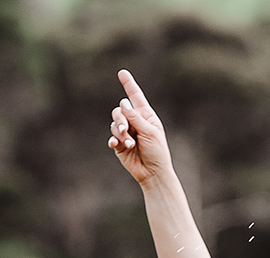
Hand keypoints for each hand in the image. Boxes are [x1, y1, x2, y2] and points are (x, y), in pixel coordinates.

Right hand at [108, 69, 170, 184]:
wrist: (153, 172)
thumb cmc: (157, 152)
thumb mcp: (150, 132)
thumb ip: (136, 118)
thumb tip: (123, 103)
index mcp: (146, 116)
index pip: (135, 97)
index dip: (129, 84)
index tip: (122, 72)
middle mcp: (135, 121)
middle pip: (120, 110)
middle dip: (121, 119)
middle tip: (126, 130)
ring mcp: (126, 132)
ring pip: (114, 123)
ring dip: (120, 132)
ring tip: (129, 143)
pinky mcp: (120, 144)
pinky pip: (112, 136)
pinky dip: (114, 139)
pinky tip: (116, 144)